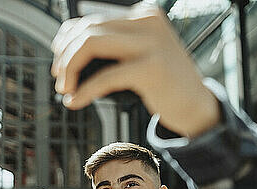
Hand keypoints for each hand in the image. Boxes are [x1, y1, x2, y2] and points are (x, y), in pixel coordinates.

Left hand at [51, 4, 219, 137]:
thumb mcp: (140, 56)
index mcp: (144, 15)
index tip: (59, 60)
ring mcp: (151, 43)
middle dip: (65, 55)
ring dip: (69, 68)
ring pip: (90, 43)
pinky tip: (75, 102)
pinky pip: (105, 76)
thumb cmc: (165, 84)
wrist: (197, 106)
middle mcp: (148, 22)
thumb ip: (113, 49)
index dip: (66, 39)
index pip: (92, 19)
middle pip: (87, 29)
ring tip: (66, 88)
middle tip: (59, 78)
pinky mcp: (151, 68)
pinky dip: (84, 90)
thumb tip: (68, 54)